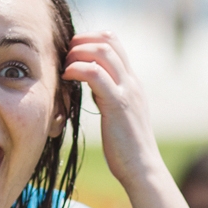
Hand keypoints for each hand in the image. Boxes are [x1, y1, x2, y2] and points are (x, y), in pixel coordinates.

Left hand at [63, 32, 160, 187]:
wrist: (142, 168)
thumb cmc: (126, 147)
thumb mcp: (117, 112)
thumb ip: (106, 94)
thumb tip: (90, 84)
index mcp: (132, 82)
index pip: (114, 43)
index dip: (90, 40)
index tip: (72, 52)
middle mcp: (132, 81)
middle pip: (109, 40)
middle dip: (82, 40)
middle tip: (65, 55)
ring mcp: (127, 91)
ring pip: (104, 51)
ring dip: (78, 52)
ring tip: (65, 66)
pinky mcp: (118, 104)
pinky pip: (96, 74)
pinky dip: (77, 69)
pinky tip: (67, 77)